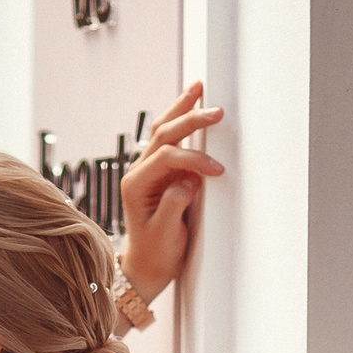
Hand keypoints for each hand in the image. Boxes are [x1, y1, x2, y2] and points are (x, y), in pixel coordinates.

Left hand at [116, 81, 225, 305]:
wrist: (146, 265)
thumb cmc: (156, 253)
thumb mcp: (165, 234)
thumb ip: (174, 204)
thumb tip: (190, 180)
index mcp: (136, 185)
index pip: (166, 157)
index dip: (193, 159)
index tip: (216, 171)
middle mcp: (138, 172)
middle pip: (163, 135)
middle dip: (189, 119)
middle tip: (216, 111)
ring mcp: (147, 170)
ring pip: (162, 130)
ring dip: (181, 108)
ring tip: (198, 87)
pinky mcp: (158, 172)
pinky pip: (168, 139)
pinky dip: (181, 121)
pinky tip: (191, 106)